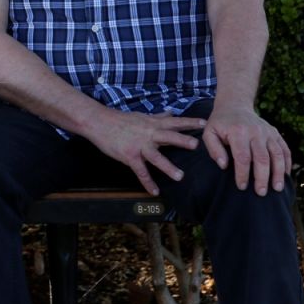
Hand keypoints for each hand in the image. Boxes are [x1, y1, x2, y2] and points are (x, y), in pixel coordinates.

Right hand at [86, 109, 207, 195]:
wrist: (98, 122)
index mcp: (153, 124)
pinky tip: (154, 191)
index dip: (189, 122)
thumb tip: (171, 112)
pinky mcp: (129, 156)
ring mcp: (139, 145)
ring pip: (155, 156)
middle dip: (182, 140)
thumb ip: (158, 117)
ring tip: (180, 176)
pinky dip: (147, 182)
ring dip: (168, 166)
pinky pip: (140, 171)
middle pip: (168, 136)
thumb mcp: (141, 116)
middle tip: (196, 144)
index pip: (174, 122)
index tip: (204, 123)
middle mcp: (148, 134)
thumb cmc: (120, 119)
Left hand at [203, 103, 291, 195]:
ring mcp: (268, 132)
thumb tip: (223, 165)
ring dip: (278, 173)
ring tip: (277, 188)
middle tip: (261, 193)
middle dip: (262, 177)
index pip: (243, 157)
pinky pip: (285, 149)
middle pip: (262, 158)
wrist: (234, 105)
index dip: (243, 173)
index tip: (241, 186)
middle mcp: (255, 131)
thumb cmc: (220, 123)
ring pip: (277, 154)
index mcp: (238, 132)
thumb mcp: (209, 133)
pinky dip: (287, 163)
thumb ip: (213, 149)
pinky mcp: (276, 133)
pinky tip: (285, 175)